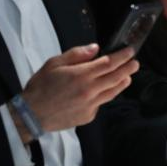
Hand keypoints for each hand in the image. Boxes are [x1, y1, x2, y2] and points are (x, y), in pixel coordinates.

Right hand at [18, 44, 137, 139]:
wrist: (30, 115)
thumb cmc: (40, 87)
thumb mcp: (53, 64)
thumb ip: (76, 54)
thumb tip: (95, 49)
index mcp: (82, 75)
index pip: (109, 63)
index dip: (123, 56)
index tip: (131, 51)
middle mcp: (90, 90)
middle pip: (116, 77)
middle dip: (129, 68)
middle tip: (135, 63)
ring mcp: (91, 105)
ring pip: (113, 92)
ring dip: (122, 82)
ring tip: (127, 76)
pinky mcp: (88, 116)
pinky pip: (101, 103)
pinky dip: (105, 95)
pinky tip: (103, 91)